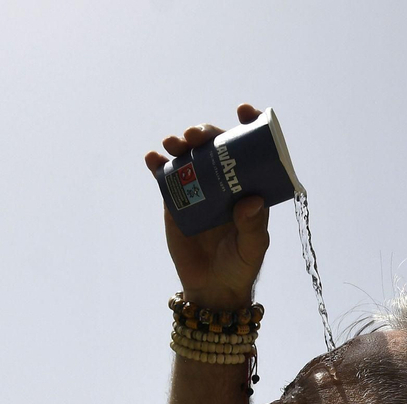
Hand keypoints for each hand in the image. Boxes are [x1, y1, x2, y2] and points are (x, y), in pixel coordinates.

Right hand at [145, 103, 270, 309]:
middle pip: (215, 145)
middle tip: (197, 135)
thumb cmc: (240, 266)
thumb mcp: (252, 249)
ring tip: (174, 144)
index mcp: (247, 185)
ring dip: (181, 142)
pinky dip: (157, 163)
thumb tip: (251, 201)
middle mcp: (223, 181)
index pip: (251, 148)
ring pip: (189, 155)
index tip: (243, 111)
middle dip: (206, 132)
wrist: (211, 287)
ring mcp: (197, 187)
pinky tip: (152, 157)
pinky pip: (164, 176)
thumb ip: (254, 227)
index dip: (249, 124)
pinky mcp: (175, 200)